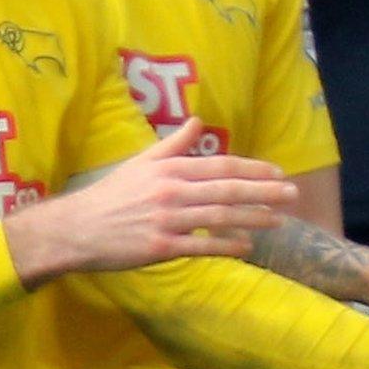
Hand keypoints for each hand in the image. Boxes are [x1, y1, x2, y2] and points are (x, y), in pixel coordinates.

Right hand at [6, 117, 297, 284]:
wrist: (76, 228)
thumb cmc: (111, 195)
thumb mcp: (141, 162)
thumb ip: (173, 144)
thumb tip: (198, 120)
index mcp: (169, 169)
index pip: (220, 166)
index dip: (251, 169)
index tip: (277, 172)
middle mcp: (171, 191)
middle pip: (226, 190)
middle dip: (263, 192)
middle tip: (292, 194)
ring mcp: (166, 220)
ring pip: (218, 218)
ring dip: (252, 219)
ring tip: (279, 220)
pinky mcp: (159, 247)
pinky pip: (200, 247)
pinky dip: (225, 247)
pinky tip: (247, 248)